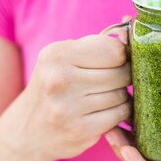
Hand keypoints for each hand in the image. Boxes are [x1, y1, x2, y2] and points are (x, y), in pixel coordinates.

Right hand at [14, 35, 131, 160]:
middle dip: (123, 77)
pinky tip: (106, 111)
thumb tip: (131, 30)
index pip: (114, 50)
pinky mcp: (80, 129)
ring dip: (120, 96)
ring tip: (105, 96)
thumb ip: (97, 44)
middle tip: (113, 81)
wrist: (28, 129)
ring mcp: (68, 107)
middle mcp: (60, 79)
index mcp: (56, 54)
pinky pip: (119, 115)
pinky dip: (119, 113)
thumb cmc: (55, 86)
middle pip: (121, 73)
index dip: (122, 56)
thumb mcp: (65, 58)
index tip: (116, 61)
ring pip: (122, 95)